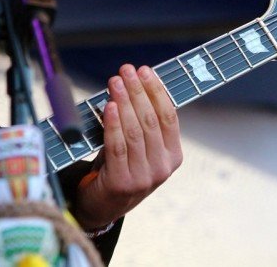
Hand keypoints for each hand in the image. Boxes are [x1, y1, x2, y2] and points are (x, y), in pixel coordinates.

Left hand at [73, 64, 182, 229]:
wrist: (103, 206)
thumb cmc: (122, 168)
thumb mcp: (142, 148)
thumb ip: (144, 124)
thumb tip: (136, 84)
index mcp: (174, 156)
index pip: (169, 116)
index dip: (157, 91)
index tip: (144, 71)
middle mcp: (163, 167)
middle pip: (151, 120)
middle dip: (138, 91)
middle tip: (126, 70)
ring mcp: (144, 177)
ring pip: (135, 131)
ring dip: (124, 102)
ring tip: (115, 82)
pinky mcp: (122, 183)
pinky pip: (118, 146)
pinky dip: (112, 124)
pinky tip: (108, 107)